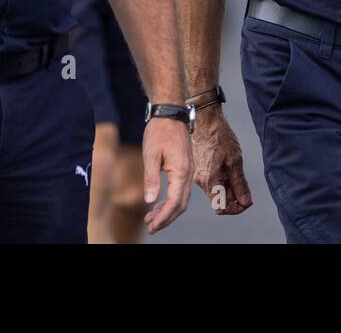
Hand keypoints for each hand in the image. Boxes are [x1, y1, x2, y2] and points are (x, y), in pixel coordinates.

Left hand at [141, 116, 191, 233]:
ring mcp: (189, 170)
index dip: (164, 217)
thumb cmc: (159, 131)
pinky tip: (158, 203)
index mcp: (181, 171)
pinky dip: (171, 201)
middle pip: (181, 204)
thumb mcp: (150, 154)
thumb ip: (151, 178)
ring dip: (168, 211)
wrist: (171, 113)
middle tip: (151, 227)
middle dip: (167, 218)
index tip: (152, 227)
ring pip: (182, 198)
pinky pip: (181, 190)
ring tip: (151, 218)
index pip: (175, 202)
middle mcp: (189, 173)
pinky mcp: (185, 167)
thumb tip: (150, 201)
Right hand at [190, 108, 251, 214]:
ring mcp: (201, 175)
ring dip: (230, 188)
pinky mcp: (202, 169)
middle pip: (220, 200)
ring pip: (218, 191)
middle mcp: (202, 181)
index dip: (236, 208)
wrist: (206, 120)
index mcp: (209, 181)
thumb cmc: (219, 136)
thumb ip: (240, 183)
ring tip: (238, 173)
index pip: (221, 208)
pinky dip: (224, 180)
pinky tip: (231, 168)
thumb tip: (245, 201)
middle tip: (246, 188)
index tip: (246, 201)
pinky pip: (214, 181)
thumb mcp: (235, 160)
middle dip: (235, 197)